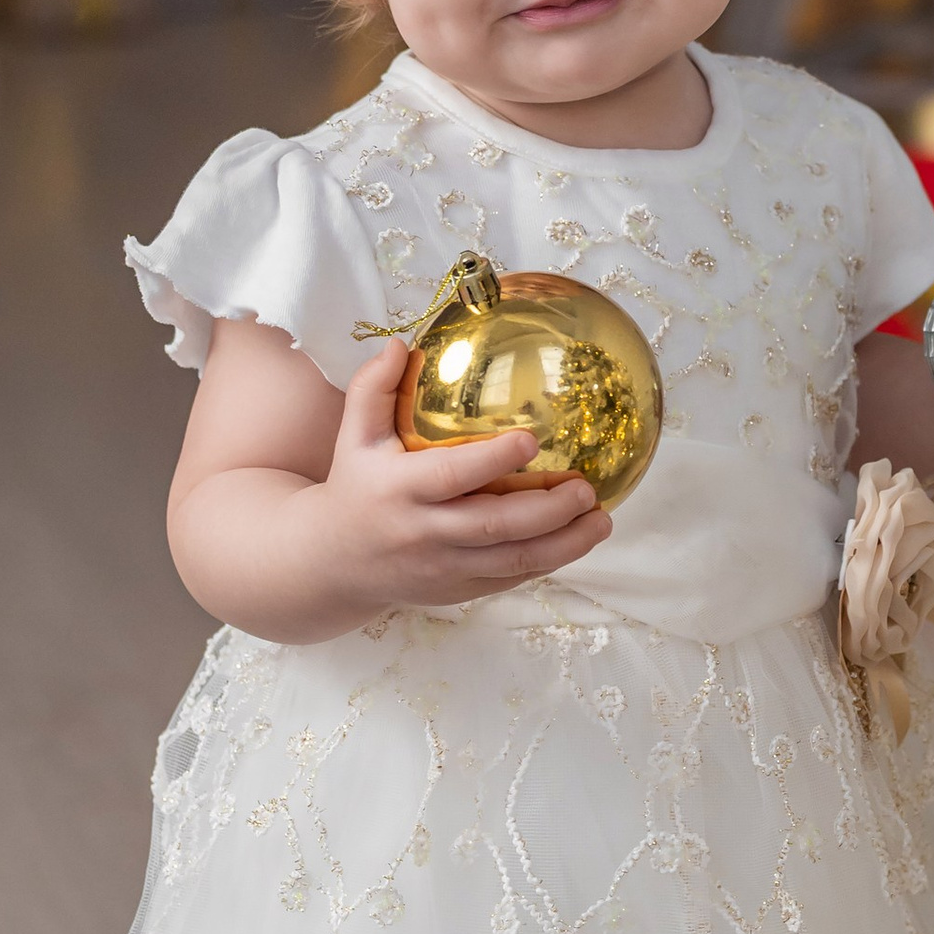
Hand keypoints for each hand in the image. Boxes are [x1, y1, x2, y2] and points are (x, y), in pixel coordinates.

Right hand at [320, 344, 613, 613]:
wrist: (331, 563)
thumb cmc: (353, 486)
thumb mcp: (352, 436)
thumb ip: (372, 388)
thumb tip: (399, 343)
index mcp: (400, 490)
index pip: (453, 476)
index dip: (494, 461)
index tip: (532, 440)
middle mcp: (424, 533)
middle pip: (494, 526)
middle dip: (547, 510)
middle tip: (587, 487)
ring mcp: (444, 567)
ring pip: (512, 561)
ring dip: (564, 543)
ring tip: (601, 518)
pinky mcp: (457, 590)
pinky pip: (509, 579)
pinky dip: (547, 561)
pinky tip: (578, 538)